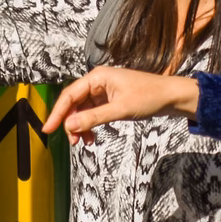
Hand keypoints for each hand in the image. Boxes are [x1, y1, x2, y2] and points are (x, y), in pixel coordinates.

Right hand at [41, 66, 200, 144]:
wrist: (172, 97)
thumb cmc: (150, 97)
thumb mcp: (121, 109)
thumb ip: (94, 118)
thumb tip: (71, 126)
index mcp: (97, 77)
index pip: (70, 95)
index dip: (57, 113)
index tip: (48, 129)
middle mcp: (98, 82)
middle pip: (74, 103)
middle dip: (70, 123)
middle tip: (71, 142)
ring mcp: (104, 91)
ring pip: (83, 110)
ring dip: (81, 127)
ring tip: (84, 143)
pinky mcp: (110, 100)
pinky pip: (93, 113)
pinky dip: (90, 126)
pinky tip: (92, 138)